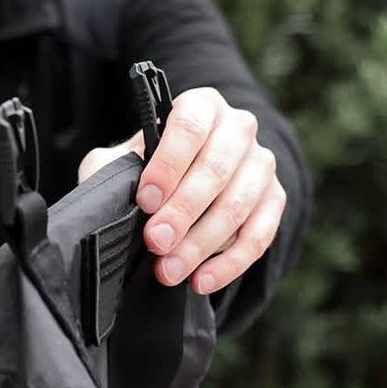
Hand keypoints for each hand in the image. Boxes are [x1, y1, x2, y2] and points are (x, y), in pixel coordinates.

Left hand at [78, 88, 286, 294]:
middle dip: (182, 211)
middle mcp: (238, 128)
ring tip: (168, 271)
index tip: (145, 200)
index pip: (190, 126)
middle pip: (216, 170)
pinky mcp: (274, 199)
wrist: (181, 182)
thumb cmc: (145, 169)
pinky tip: (201, 281)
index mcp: (201, 106)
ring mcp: (261, 164)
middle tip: (155, 242)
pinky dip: (230, 263)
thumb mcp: (119, 160)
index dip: (168, 164)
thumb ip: (111, 169)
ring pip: (238, 205)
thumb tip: (112, 195)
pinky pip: (260, 234)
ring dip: (201, 243)